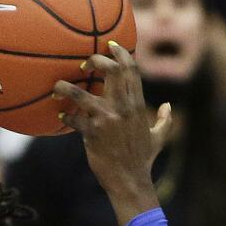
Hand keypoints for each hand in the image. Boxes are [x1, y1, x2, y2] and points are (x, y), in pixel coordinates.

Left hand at [54, 42, 172, 224]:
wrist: (130, 181)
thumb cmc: (142, 159)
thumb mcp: (159, 138)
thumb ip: (165, 120)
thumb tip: (168, 106)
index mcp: (137, 104)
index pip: (131, 70)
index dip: (120, 53)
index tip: (110, 45)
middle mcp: (123, 107)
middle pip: (110, 71)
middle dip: (94, 60)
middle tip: (83, 65)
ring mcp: (107, 119)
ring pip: (81, 93)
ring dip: (65, 87)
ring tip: (58, 87)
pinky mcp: (92, 133)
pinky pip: (72, 118)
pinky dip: (64, 116)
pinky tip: (60, 117)